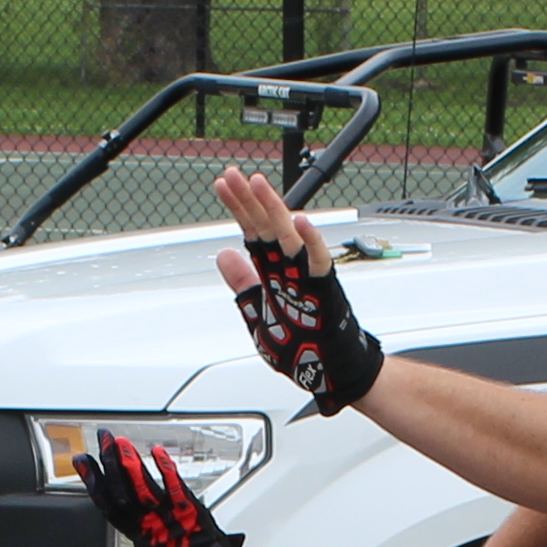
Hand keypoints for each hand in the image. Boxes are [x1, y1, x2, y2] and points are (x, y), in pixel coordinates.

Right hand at [81, 433, 245, 546]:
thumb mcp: (146, 539)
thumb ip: (132, 519)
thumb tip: (117, 501)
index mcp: (133, 529)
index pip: (105, 503)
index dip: (91, 480)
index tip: (82, 460)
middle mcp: (146, 521)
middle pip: (121, 490)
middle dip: (110, 463)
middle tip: (103, 439)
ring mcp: (165, 514)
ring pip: (143, 487)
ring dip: (131, 463)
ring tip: (121, 442)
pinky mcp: (186, 508)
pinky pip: (173, 485)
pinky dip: (165, 468)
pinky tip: (156, 451)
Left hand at [212, 170, 384, 415]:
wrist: (324, 370)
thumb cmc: (298, 344)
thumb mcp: (256, 313)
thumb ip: (241, 283)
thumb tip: (223, 255)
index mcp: (272, 271)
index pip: (251, 231)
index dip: (237, 208)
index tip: (223, 185)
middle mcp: (287, 268)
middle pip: (264, 226)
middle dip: (248, 200)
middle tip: (232, 175)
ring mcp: (305, 275)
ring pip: (288, 235)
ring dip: (273, 208)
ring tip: (258, 184)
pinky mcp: (324, 288)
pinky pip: (319, 261)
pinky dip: (311, 242)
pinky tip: (301, 221)